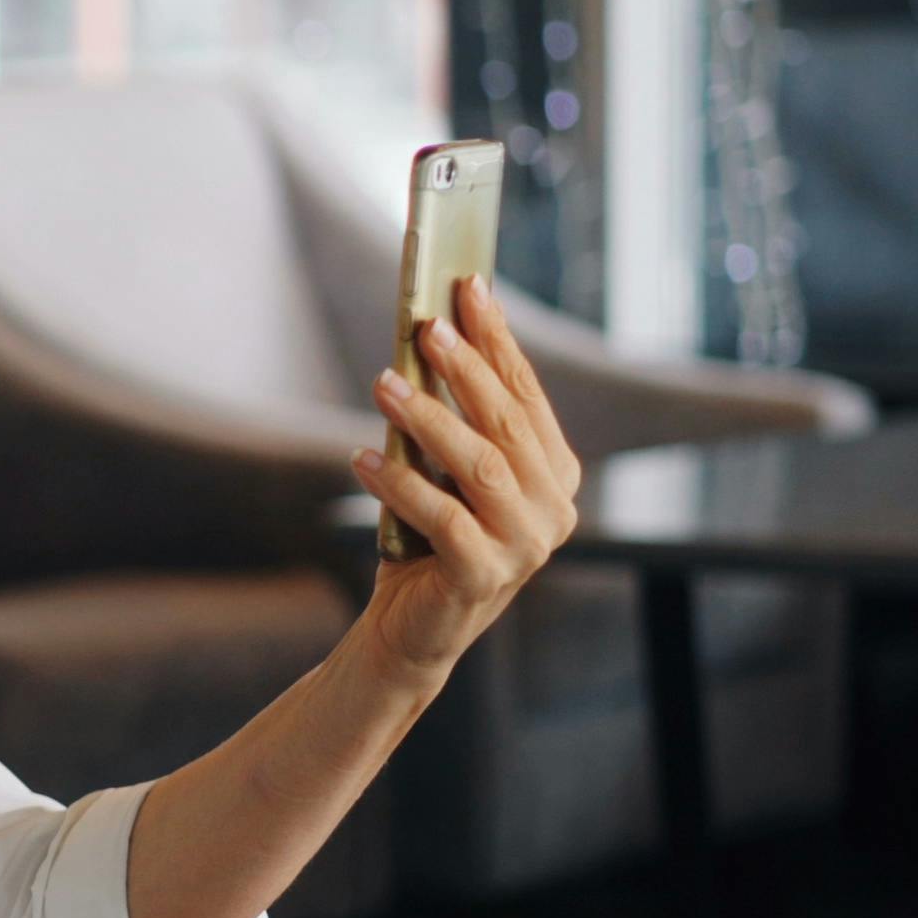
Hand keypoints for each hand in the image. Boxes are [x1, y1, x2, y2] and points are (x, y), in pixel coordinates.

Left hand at [350, 275, 579, 678]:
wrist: (412, 629)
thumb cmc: (428, 538)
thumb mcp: (446, 472)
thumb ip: (454, 419)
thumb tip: (430, 336)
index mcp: (555, 474)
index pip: (526, 394)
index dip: (499, 340)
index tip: (469, 287)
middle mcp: (553, 507)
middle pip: (508, 422)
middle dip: (467, 368)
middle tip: (427, 327)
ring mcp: (526, 545)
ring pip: (480, 465)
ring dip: (429, 418)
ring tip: (384, 383)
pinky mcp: (485, 577)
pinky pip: (442, 518)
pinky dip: (400, 483)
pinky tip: (362, 458)